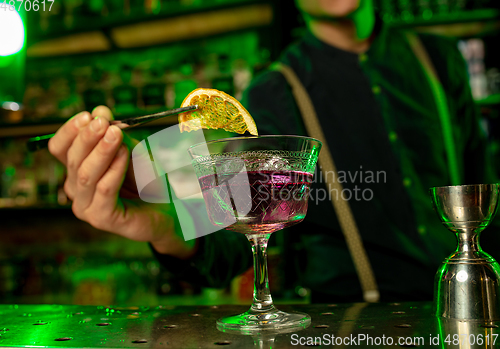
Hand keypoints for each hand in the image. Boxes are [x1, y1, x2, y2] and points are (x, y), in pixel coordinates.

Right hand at [48, 106, 195, 258]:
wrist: (167, 208)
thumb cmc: (146, 179)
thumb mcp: (130, 150)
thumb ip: (114, 134)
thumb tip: (99, 111)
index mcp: (76, 170)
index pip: (59, 148)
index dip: (70, 131)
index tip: (88, 116)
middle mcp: (76, 189)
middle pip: (72, 159)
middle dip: (88, 137)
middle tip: (103, 122)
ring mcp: (86, 206)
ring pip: (85, 174)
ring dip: (101, 151)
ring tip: (116, 134)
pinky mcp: (101, 218)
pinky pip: (104, 190)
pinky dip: (114, 169)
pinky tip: (125, 155)